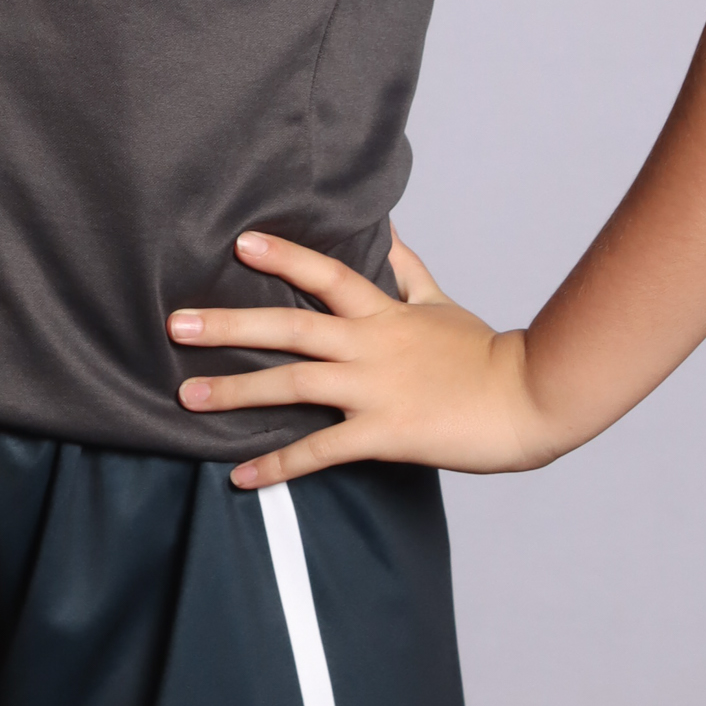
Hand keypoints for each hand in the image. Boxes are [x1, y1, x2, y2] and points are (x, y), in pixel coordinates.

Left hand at [168, 229, 558, 488]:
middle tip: (176, 324)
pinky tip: (241, 476)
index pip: (327, 274)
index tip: (240, 244)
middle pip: (291, 327)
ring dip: (236, 392)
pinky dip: (278, 465)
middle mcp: (372, 345)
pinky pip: (320, 451)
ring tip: (187, 396)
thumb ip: (405, 271)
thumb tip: (385, 229)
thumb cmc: (484, 353)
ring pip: (294, 385)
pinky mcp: (384, 434)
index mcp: (385, 314)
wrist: (528, 399)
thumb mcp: (440, 303)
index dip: (284, 257)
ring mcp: (375, 390)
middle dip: (230, 326)